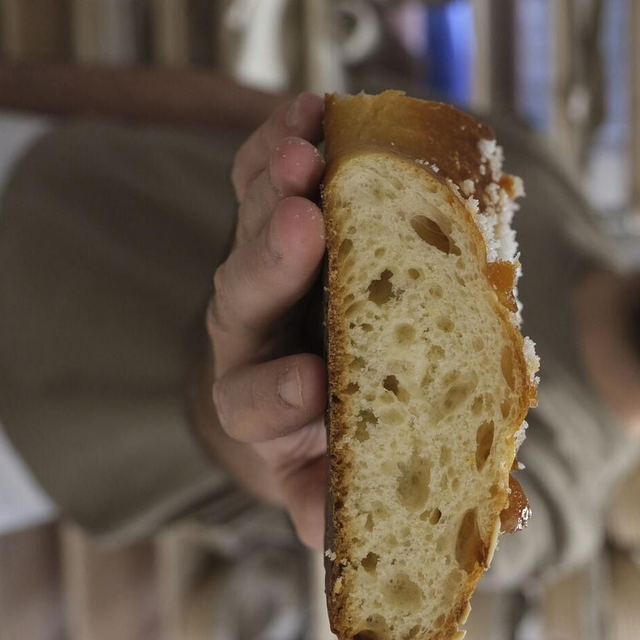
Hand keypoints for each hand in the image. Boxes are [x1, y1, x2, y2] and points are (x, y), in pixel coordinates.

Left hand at [194, 93, 329, 548]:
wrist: (302, 379)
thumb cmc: (331, 434)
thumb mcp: (334, 479)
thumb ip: (346, 499)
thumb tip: (395, 533)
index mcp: (262, 407)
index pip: (254, 403)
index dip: (280, 394)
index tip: (311, 387)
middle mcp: (246, 337)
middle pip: (244, 296)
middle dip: (272, 260)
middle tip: (305, 225)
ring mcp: (253, 273)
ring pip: (249, 226)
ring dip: (275, 187)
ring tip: (307, 151)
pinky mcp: (263, 219)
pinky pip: (257, 176)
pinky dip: (277, 141)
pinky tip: (311, 106)